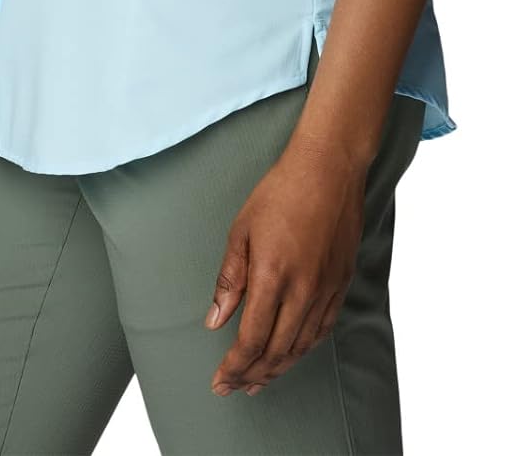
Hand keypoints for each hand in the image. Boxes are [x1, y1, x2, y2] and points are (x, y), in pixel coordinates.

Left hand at [204, 133, 367, 395]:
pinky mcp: (342, 282)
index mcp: (272, 277)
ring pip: (301, 346)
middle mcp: (303, 290)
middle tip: (233, 387)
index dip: (234, 367)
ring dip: (278, 367)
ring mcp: (326, 289)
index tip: (219, 382)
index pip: (251, 340)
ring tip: (258, 379)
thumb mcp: (241, 229)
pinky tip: (292, 352)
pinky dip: (304, 348)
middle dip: (252, 375)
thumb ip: (229, 280)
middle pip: (277, 351)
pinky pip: (322, 329)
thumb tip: (214, 321)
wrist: (329, 168)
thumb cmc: (281, 192)